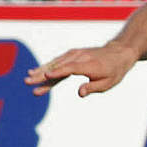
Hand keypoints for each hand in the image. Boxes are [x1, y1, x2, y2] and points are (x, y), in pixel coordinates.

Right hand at [24, 44, 138, 96]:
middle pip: (59, 66)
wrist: (119, 53)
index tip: (45, 76)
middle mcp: (80, 57)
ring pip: (55, 63)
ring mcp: (75, 54)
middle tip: (28, 81)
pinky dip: (47, 67)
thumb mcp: (108, 83)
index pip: (71, 68)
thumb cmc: (114, 71)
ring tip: (28, 79)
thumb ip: (93, 87)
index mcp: (90, 65)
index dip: (58, 72)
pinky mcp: (72, 55)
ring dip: (41, 71)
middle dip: (42, 74)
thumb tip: (80, 93)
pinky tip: (35, 72)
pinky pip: (57, 62)